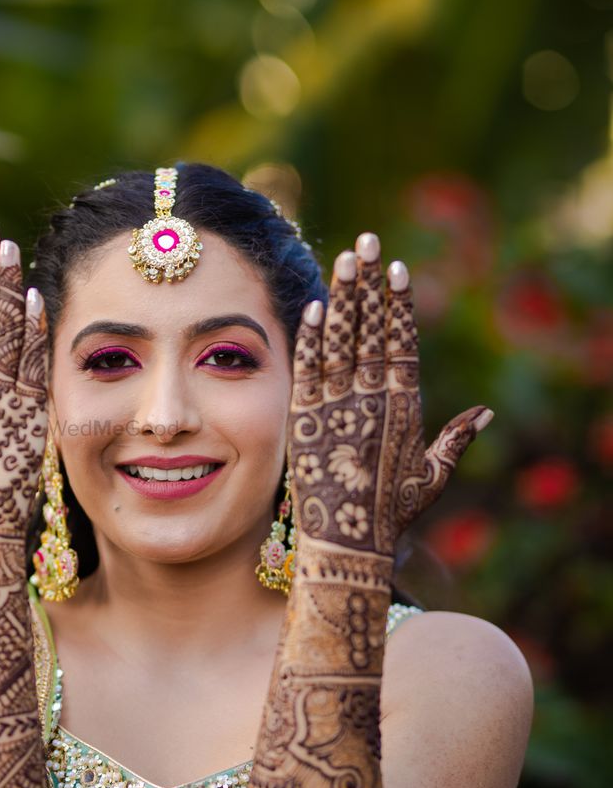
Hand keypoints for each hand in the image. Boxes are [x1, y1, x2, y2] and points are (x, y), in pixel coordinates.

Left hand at [289, 232, 491, 559]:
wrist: (346, 546)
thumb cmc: (391, 516)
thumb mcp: (431, 478)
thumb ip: (455, 441)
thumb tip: (485, 414)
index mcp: (404, 409)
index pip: (401, 344)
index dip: (398, 305)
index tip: (396, 268)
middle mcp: (371, 401)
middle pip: (369, 330)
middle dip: (368, 284)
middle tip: (366, 241)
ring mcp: (335, 408)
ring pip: (338, 341)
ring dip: (341, 297)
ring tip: (343, 259)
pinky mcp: (303, 420)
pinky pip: (306, 370)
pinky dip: (309, 338)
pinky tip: (314, 306)